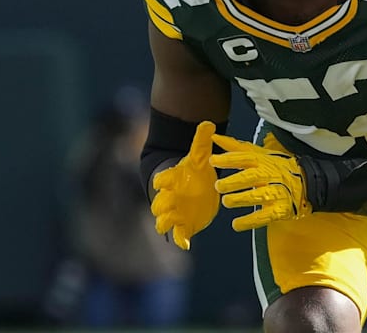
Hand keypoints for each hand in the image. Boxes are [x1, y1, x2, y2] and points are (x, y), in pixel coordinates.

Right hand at [150, 121, 218, 249]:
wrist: (193, 186)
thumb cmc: (193, 170)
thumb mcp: (200, 155)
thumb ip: (202, 141)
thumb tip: (208, 122)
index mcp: (172, 179)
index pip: (161, 179)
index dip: (161, 181)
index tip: (163, 182)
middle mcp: (169, 197)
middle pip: (158, 203)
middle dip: (160, 205)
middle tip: (167, 205)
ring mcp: (175, 212)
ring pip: (163, 221)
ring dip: (164, 224)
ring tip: (169, 226)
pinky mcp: (183, 224)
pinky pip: (177, 235)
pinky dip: (180, 239)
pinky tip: (186, 244)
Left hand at [210, 134, 312, 231]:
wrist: (307, 183)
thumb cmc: (278, 168)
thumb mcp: (259, 154)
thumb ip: (236, 148)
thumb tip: (216, 138)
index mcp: (263, 161)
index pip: (245, 158)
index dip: (229, 159)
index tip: (214, 161)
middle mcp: (270, 176)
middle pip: (251, 177)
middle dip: (234, 182)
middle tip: (219, 186)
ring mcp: (276, 193)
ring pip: (258, 196)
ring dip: (241, 199)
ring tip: (227, 202)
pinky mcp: (280, 210)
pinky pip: (264, 217)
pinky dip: (250, 221)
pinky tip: (236, 224)